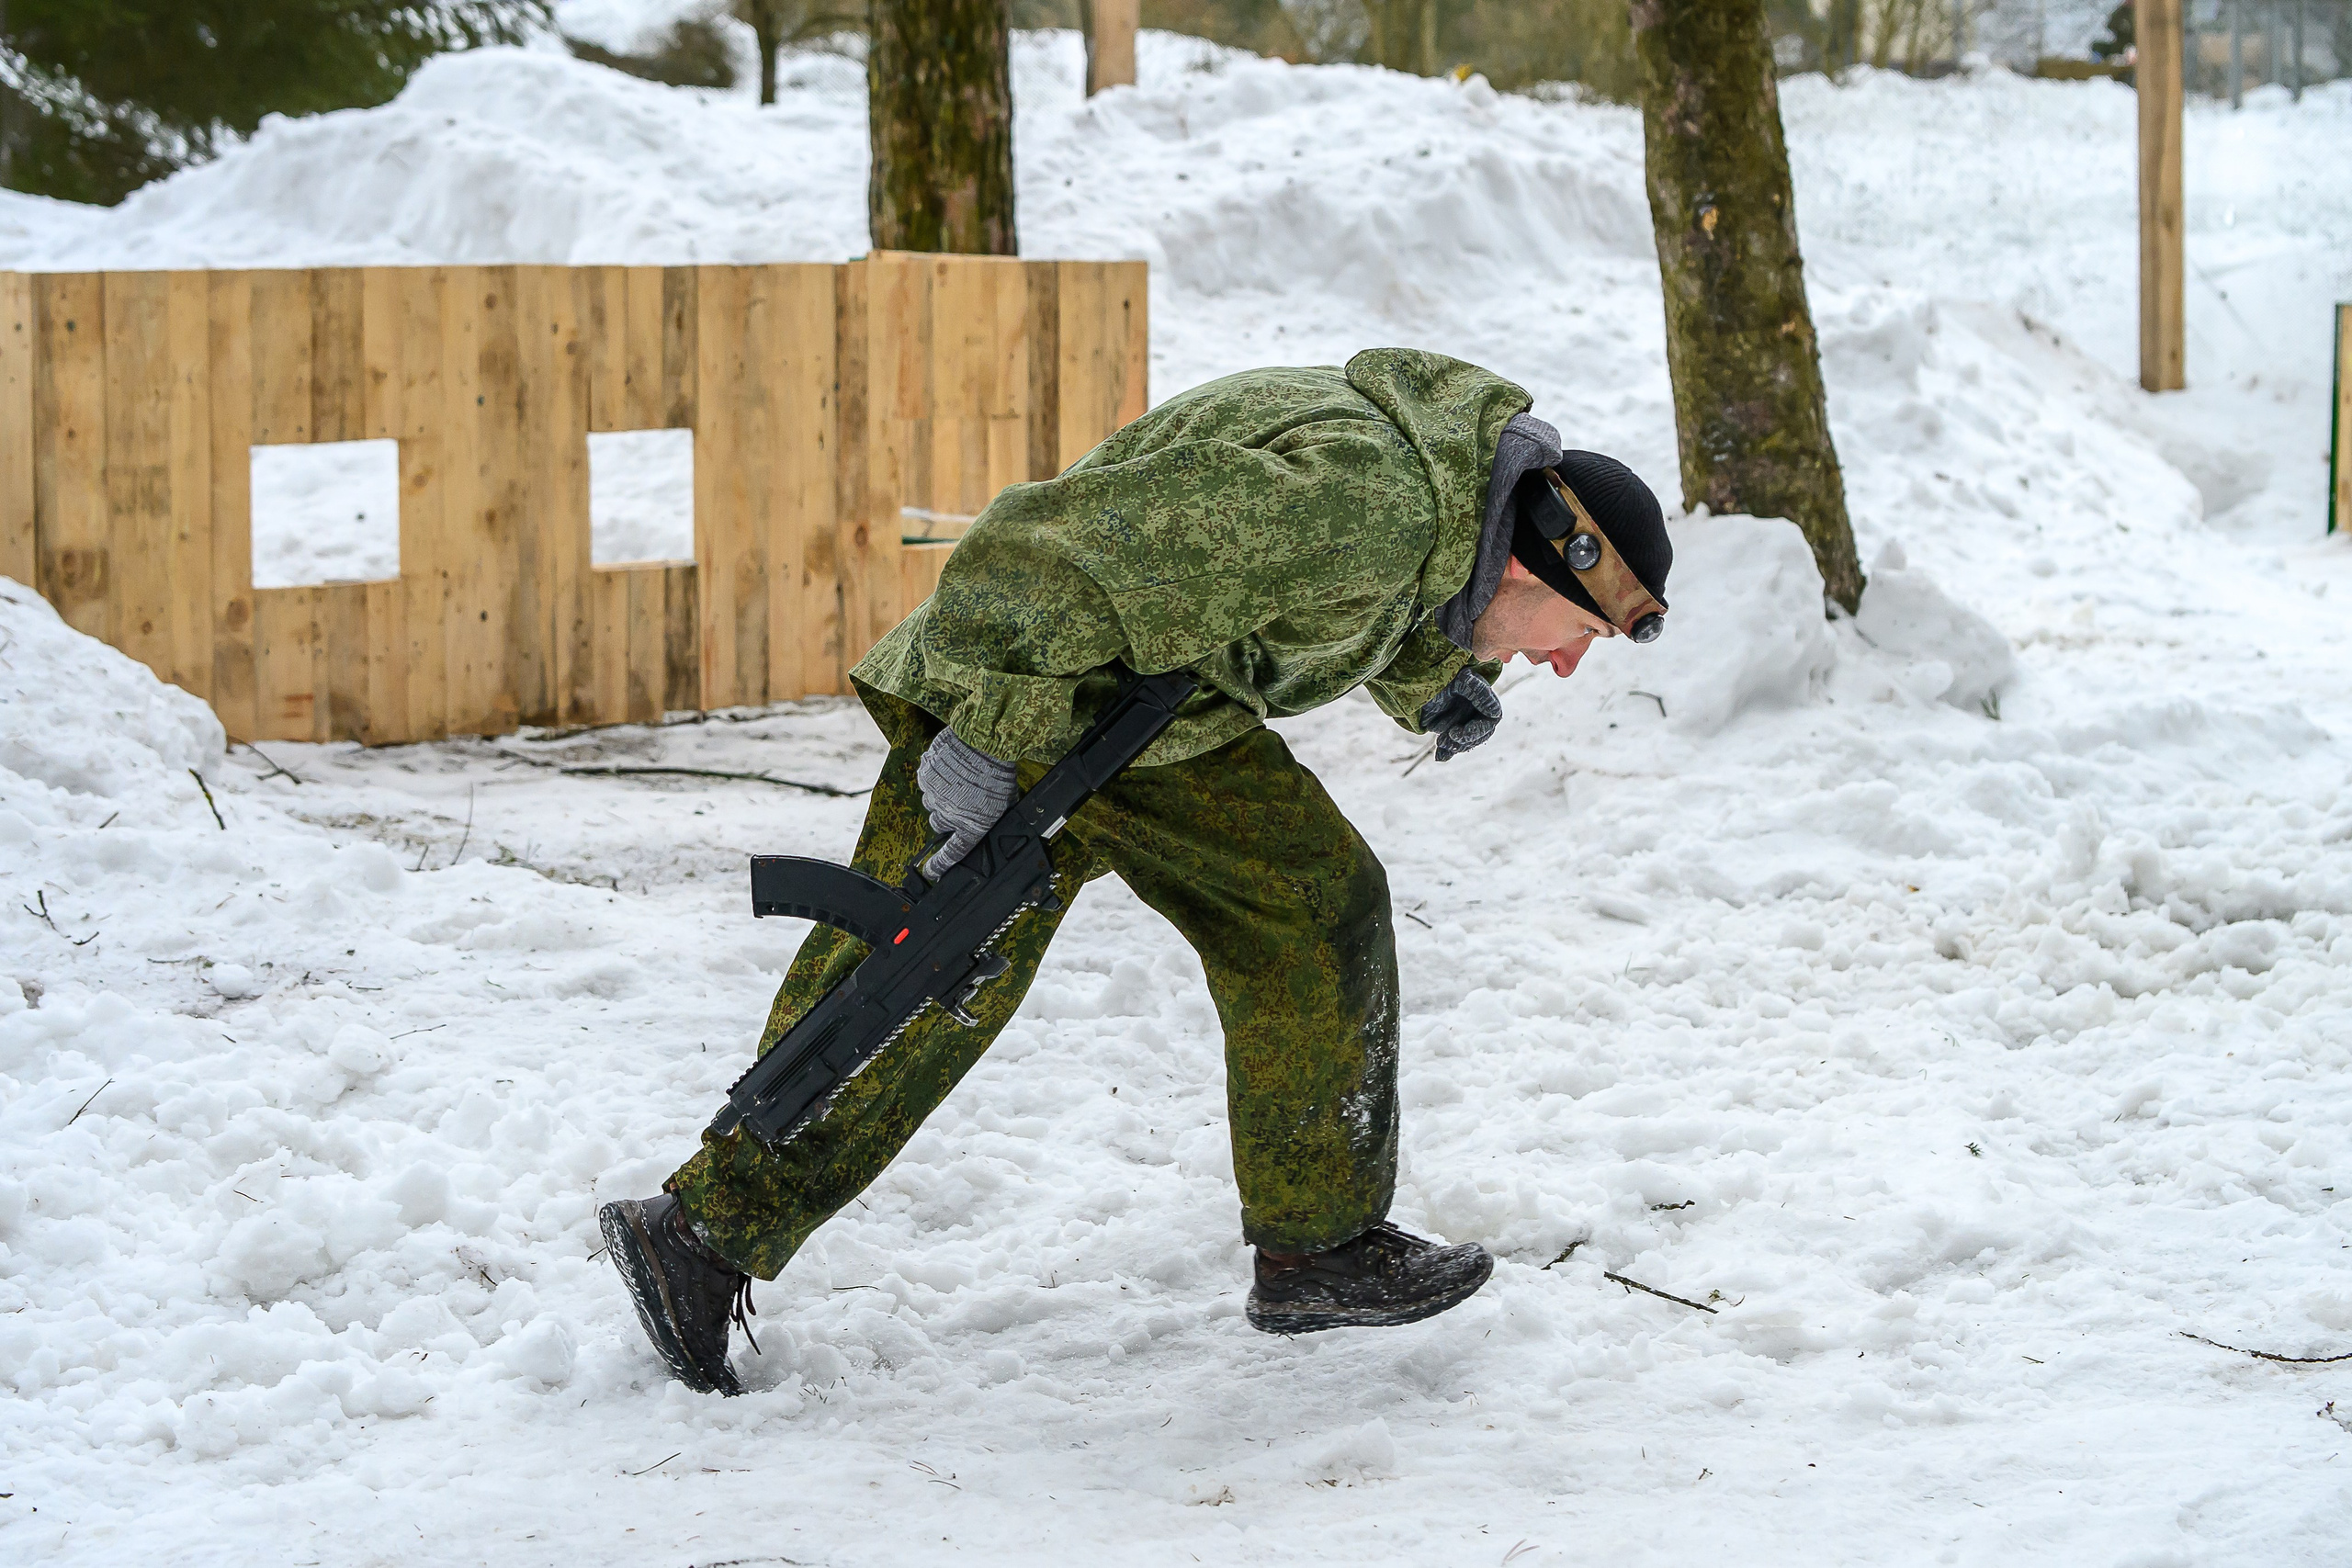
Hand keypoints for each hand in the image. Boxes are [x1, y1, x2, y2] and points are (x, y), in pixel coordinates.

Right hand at [914, 728, 1017, 877]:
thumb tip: (991, 821)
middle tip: (962, 800)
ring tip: (959, 779)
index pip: (953, 853)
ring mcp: (934, 796)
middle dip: (948, 815)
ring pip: (933, 802)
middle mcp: (949, 815)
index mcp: (971, 825)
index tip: (932, 872)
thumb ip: (993, 816)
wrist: (986, 741)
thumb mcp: (1006, 801)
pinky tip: (951, 767)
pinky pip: (927, 782)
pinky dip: (936, 777)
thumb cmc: (1000, 771)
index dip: (941, 865)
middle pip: (940, 824)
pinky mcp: (925, 777)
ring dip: (942, 795)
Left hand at [1417, 668, 1501, 761]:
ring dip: (1456, 746)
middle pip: (1482, 733)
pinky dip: (1447, 752)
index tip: (1460, 731)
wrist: (1417, 686)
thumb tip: (1491, 708)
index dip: (1479, 728)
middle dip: (1466, 739)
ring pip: (1468, 742)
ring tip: (1441, 742)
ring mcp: (1464, 721)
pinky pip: (1453, 746)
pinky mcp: (1451, 729)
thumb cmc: (1441, 677)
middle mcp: (1476, 710)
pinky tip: (1439, 756)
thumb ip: (1474, 688)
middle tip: (1449, 737)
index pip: (1492, 716)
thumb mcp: (1458, 679)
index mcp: (1482, 696)